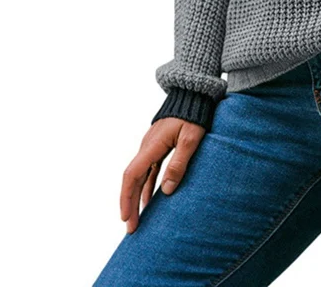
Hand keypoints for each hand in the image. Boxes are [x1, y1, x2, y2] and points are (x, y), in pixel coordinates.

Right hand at [120, 118, 205, 232]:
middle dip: (129, 203)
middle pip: (132, 178)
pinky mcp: (158, 145)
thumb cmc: (194, 115)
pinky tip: (149, 199)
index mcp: (152, 145)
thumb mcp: (190, 139)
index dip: (126, 198)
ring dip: (137, 196)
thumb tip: (165, 191)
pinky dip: (146, 185)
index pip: (132, 175)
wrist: (193, 94)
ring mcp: (151, 145)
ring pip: (139, 175)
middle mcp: (147, 146)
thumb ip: (179, 163)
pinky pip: (148, 169)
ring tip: (138, 218)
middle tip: (131, 227)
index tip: (126, 218)